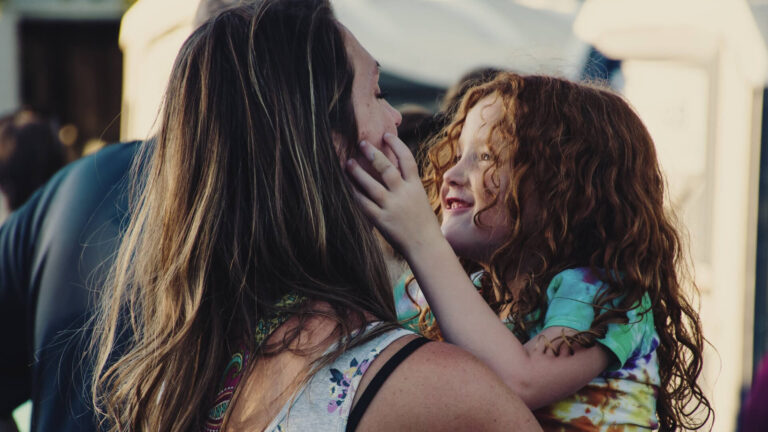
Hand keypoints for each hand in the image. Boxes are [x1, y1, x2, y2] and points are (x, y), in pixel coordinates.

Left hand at [346, 133, 444, 258]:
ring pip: (372, 185)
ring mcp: (392, 207)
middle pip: (387, 168)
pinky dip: (355, 194)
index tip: (386, 134)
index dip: (396, 145)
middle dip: (373, 154)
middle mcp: (404, 194)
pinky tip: (347, 186)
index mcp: (416, 187)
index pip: (407, 160)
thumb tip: (395, 168)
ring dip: (358, 172)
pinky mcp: (382, 221)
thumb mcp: (420, 199)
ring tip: (348, 162)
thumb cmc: (423, 223)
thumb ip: (408, 185)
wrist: (426, 247)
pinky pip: (365, 205)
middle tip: (361, 142)